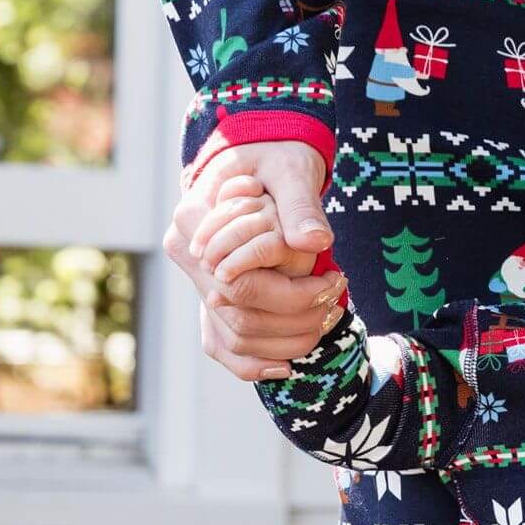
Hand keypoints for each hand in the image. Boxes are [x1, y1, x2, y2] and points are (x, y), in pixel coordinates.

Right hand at [163, 142, 344, 380]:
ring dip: (284, 343)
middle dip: (296, 320)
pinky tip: (289, 366)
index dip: (294, 294)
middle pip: (239, 316)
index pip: (242, 283)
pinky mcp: (208, 295)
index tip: (335, 283)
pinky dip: (255, 364)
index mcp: (195, 219)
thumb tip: (315, 240)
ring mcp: (195, 277)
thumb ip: (300, 205)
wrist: (259, 157)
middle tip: (336, 303)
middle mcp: (188, 253)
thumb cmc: (275, 158)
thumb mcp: (291, 171)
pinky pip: (223, 346)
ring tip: (327, 320)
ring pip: (234, 337)